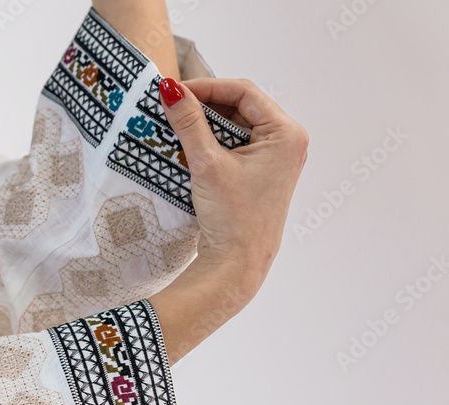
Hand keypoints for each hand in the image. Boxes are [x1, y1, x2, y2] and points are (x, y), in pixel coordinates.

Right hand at [146, 77, 308, 365]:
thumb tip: (170, 88)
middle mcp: (288, 141)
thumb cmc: (231, 217)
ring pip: (238, 123)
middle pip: (242, 105)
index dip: (207, 87)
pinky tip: (191, 144)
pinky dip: (214, 140)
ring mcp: (277, 157)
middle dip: (206, 103)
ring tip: (178, 124)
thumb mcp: (207, 164)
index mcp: (286, 134)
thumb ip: (189, 122)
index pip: (244, 92)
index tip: (175, 91)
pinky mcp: (263, 171)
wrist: (237, 263)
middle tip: (173, 106)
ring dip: (208, 122)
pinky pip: (238, 142)